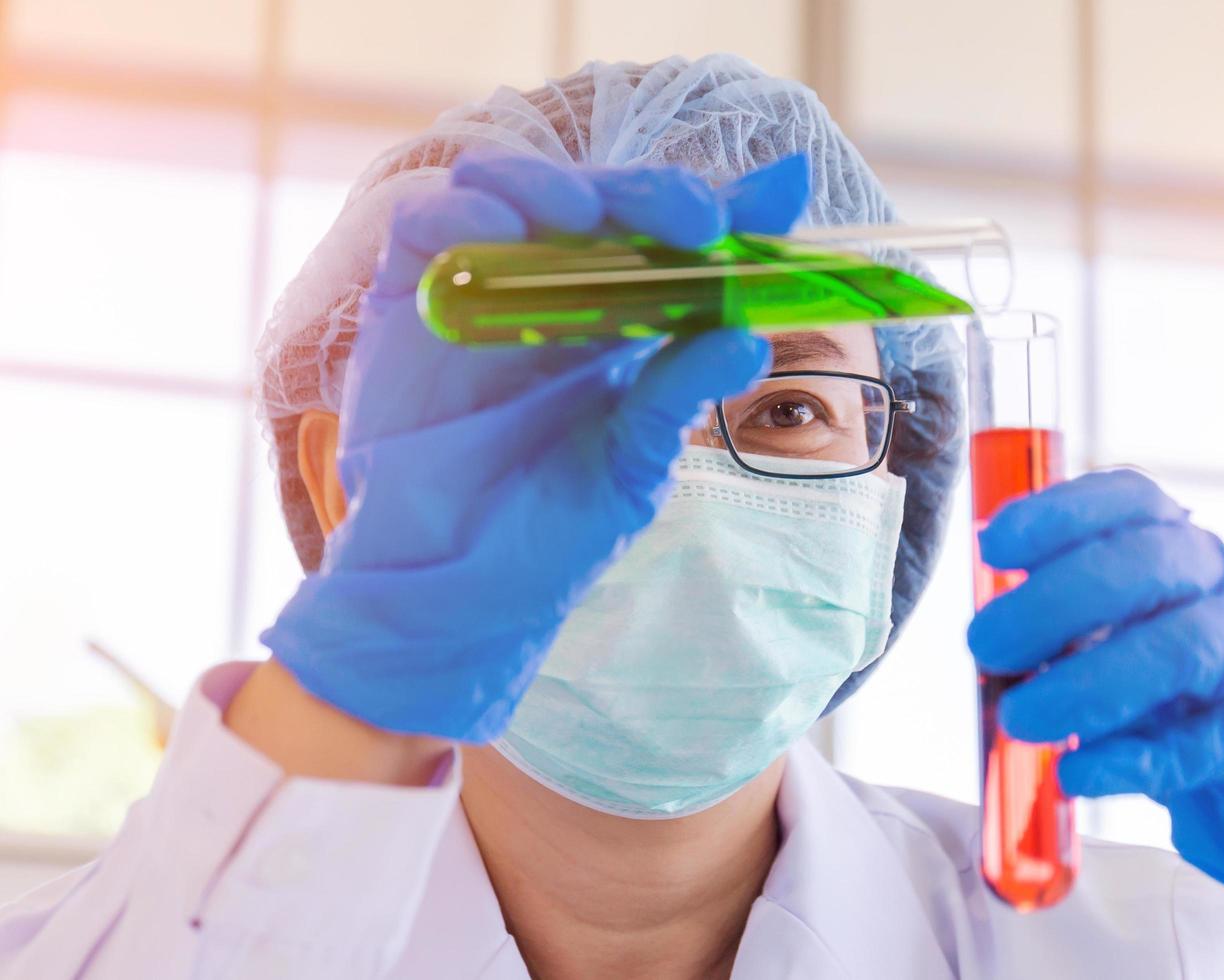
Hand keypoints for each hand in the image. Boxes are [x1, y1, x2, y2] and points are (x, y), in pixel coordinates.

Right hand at [260, 151, 810, 742]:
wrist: (451, 587)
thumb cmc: (546, 531)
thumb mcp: (630, 462)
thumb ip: (680, 391)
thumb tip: (751, 338)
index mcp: (624, 319)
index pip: (678, 239)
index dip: (729, 205)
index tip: (775, 201)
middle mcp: (556, 287)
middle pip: (600, 196)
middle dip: (646, 193)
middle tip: (687, 219)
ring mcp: (482, 286)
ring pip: (509, 184)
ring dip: (549, 184)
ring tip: (579, 215)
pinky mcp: (410, 297)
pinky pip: (423, 225)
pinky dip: (456, 214)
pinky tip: (493, 231)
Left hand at [967, 469, 1223, 934]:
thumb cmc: (1170, 664)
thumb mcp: (1126, 615)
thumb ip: (1061, 608)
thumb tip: (985, 629)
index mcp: (1177, 536)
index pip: (1128, 498)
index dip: (1056, 513)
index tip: (992, 546)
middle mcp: (1219, 578)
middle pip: (1143, 567)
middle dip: (1052, 604)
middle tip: (984, 648)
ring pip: (1175, 652)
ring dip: (1084, 687)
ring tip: (1019, 718)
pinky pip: (1191, 746)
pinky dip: (1124, 762)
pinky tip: (1074, 772)